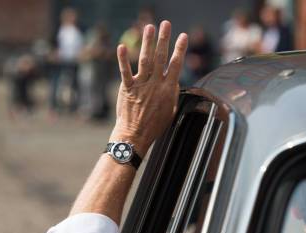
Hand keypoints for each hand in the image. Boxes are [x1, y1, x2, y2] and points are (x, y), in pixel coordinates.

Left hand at [111, 21, 187, 155]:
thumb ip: (172, 93)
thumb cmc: (154, 125)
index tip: (183, 36)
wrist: (135, 136)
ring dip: (147, 42)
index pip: (176, 65)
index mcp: (168, 90)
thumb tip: (174, 81)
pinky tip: (122, 46)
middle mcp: (156, 85)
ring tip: (149, 27)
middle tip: (166, 24)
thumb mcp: (170, 110)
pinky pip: (125, 71)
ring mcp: (141, 86)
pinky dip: (123, 59)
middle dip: (164, 39)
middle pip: (161, 57)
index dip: (180, 49)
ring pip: (145, 60)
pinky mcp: (127, 89)